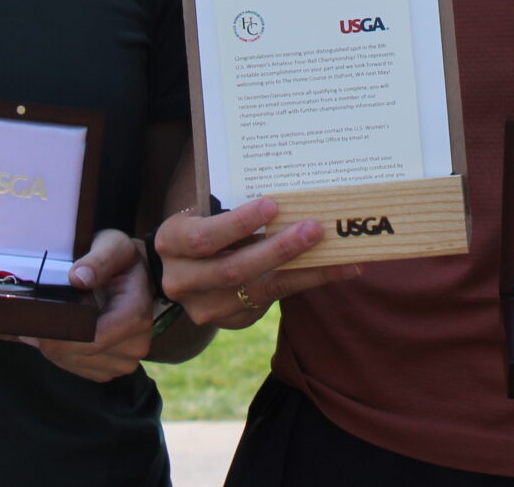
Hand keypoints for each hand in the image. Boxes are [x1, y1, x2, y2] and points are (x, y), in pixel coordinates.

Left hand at [0, 230, 156, 382]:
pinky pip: (76, 368)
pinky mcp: (111, 369)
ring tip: (42, 321)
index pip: (93, 338)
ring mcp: (125, 360)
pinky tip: (57, 332)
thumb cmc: (123, 261)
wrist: (137, 277)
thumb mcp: (114, 247)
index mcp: (136, 313)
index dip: (59, 333)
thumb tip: (78, 278)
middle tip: (27, 318)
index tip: (32, 321)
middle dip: (49, 337)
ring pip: (72, 363)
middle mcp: (135, 343)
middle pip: (78, 353)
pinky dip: (60, 352)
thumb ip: (99, 259)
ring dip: (52, 345)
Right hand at [154, 199, 364, 328]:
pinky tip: (335, 270)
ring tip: (340, 256)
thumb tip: (287, 193)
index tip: (272, 205)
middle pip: (234, 269)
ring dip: (303, 272)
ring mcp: (204, 307)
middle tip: (314, 229)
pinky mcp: (230, 321)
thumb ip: (231, 207)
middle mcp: (182, 280)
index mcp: (172, 243)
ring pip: (259, 292)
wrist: (182, 268)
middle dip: (278, 250)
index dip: (238, 224)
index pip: (204, 237)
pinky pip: (273, 303)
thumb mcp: (204, 213)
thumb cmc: (202, 226)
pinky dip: (306, 284)